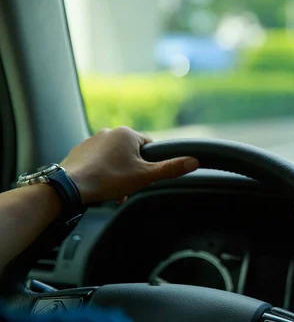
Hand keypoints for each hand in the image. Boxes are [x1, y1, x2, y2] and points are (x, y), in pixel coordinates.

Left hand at [60, 126, 198, 203]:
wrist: (71, 186)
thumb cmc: (108, 179)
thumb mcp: (145, 176)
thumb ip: (170, 168)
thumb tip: (194, 161)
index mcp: (128, 133)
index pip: (150, 146)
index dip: (151, 163)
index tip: (145, 176)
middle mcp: (110, 131)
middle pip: (131, 153)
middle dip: (133, 170)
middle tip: (129, 186)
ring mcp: (92, 140)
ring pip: (114, 157)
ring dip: (118, 172)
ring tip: (114, 190)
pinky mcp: (79, 150)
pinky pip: (98, 160)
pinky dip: (102, 171)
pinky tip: (100, 186)